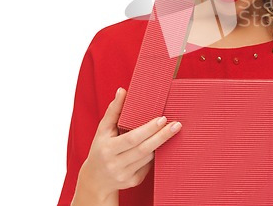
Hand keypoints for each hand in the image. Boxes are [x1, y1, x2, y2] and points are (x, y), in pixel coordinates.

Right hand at [73, 88, 181, 203]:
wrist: (95, 179)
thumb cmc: (101, 147)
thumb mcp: (103, 129)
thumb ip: (114, 110)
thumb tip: (122, 90)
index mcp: (108, 148)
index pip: (132, 138)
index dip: (148, 129)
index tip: (162, 118)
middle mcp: (115, 164)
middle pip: (144, 149)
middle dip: (162, 136)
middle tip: (177, 124)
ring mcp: (124, 175)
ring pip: (148, 158)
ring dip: (159, 144)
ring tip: (170, 131)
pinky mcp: (133, 182)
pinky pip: (148, 166)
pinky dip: (154, 155)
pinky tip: (158, 146)